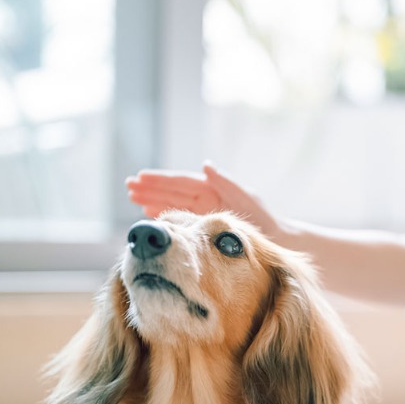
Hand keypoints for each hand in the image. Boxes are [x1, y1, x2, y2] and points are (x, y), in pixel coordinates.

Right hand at [126, 163, 281, 237]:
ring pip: (173, 202)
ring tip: (133, 197)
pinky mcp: (204, 223)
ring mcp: (204, 210)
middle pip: (173, 190)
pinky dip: (164, 213)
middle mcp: (206, 197)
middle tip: (128, 186)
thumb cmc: (264, 218)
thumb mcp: (246, 197)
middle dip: (151, 188)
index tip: (141, 176)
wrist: (276, 238)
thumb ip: (226, 182)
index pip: (181, 182)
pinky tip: (150, 212)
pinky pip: (180, 215)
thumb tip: (206, 164)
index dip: (161, 180)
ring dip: (153, 199)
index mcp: (213, 189)